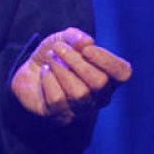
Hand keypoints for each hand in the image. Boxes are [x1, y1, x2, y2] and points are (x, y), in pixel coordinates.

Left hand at [10, 27, 131, 125]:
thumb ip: (76, 37)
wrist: (30, 72)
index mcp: (109, 76)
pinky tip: (45, 72)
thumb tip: (86, 42)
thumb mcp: (64, 39)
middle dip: (77, 62)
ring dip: (60, 70)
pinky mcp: (61, 116)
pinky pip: (58, 100)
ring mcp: (81, 109)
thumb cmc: (56, 56)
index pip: (122, 73)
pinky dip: (49, 80)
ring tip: (51, 58)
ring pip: (79, 93)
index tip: (86, 49)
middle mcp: (100, 96)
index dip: (107, 60)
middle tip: (59, 49)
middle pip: (99, 83)